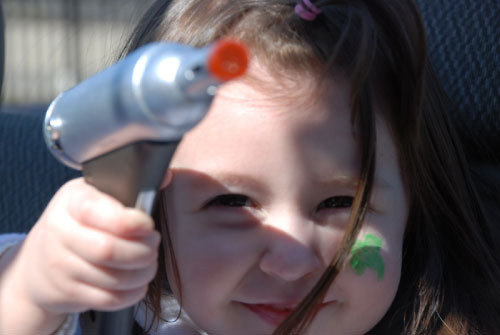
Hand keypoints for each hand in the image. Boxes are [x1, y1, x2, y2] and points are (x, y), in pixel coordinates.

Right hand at [1, 177, 160, 331]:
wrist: (40, 263)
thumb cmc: (79, 223)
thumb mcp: (96, 195)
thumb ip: (129, 188)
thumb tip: (166, 177)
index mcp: (72, 201)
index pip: (98, 212)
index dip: (130, 222)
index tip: (148, 225)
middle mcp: (60, 233)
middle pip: (108, 250)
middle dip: (142, 250)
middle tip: (153, 244)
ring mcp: (61, 266)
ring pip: (113, 278)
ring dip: (142, 272)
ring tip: (149, 262)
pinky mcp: (68, 293)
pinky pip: (109, 299)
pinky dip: (132, 292)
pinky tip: (138, 281)